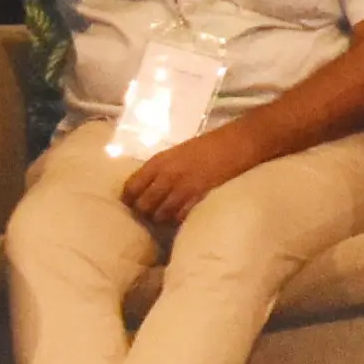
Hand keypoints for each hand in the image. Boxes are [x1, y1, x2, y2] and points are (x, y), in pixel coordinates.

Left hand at [121, 124, 264, 223]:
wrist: (235, 144)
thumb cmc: (206, 146)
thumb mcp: (175, 153)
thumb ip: (160, 169)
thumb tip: (146, 187)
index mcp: (158, 161)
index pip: (131, 187)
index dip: (128, 199)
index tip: (130, 204)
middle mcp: (166, 176)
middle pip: (143, 205)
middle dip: (143, 211)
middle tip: (148, 213)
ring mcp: (182, 189)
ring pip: (159, 215)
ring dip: (160, 218)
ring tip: (164, 216)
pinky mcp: (198, 199)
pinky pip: (179, 217)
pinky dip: (177, 219)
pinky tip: (180, 217)